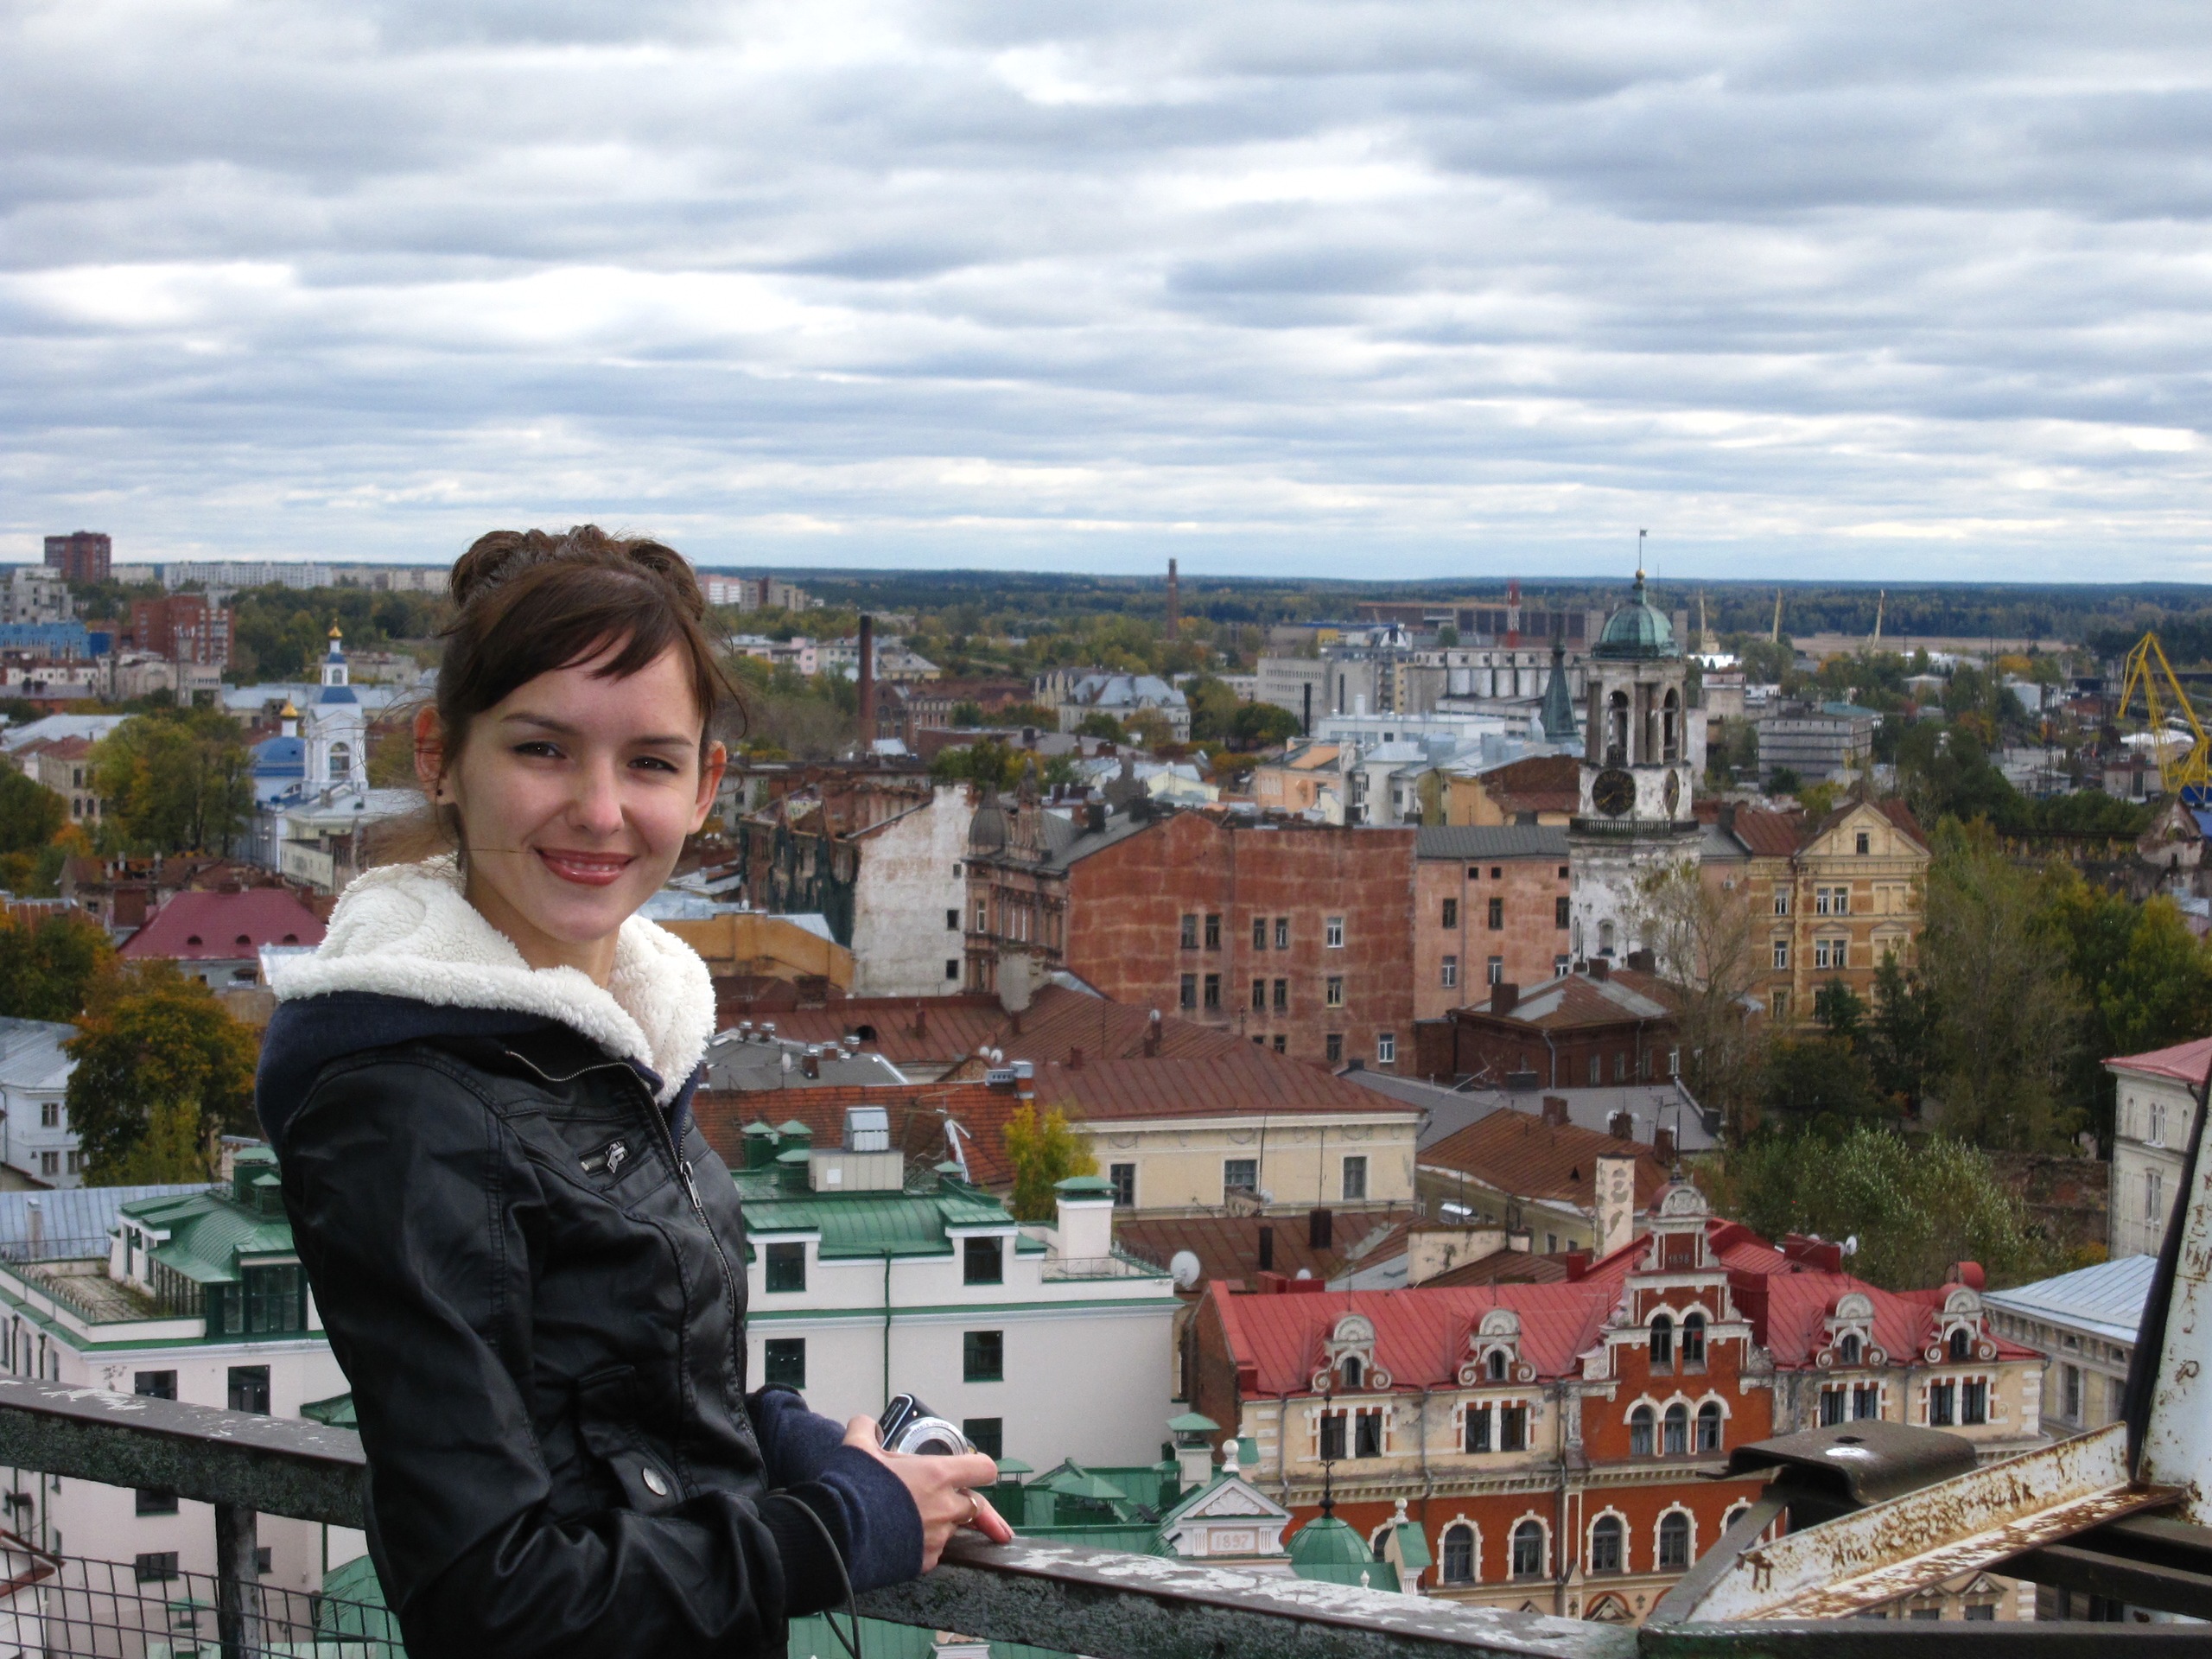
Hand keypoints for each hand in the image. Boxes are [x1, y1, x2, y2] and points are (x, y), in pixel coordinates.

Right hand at [843, 1417, 1014, 1566]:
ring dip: (940, 1523)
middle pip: (975, 1506)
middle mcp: (945, 1507)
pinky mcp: (924, 1562)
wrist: (836, 1536)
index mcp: (936, 1475)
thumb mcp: (857, 1448)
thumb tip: (865, 1424)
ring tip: (910, 1519)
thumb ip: (866, 1429)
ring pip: (951, 1529)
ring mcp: (937, 1538)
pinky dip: (922, 1546)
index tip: (971, 1471)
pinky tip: (901, 1540)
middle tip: (943, 1500)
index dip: (979, 1468)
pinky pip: (933, 1552)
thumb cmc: (852, 1489)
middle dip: (962, 1502)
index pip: (983, 1469)